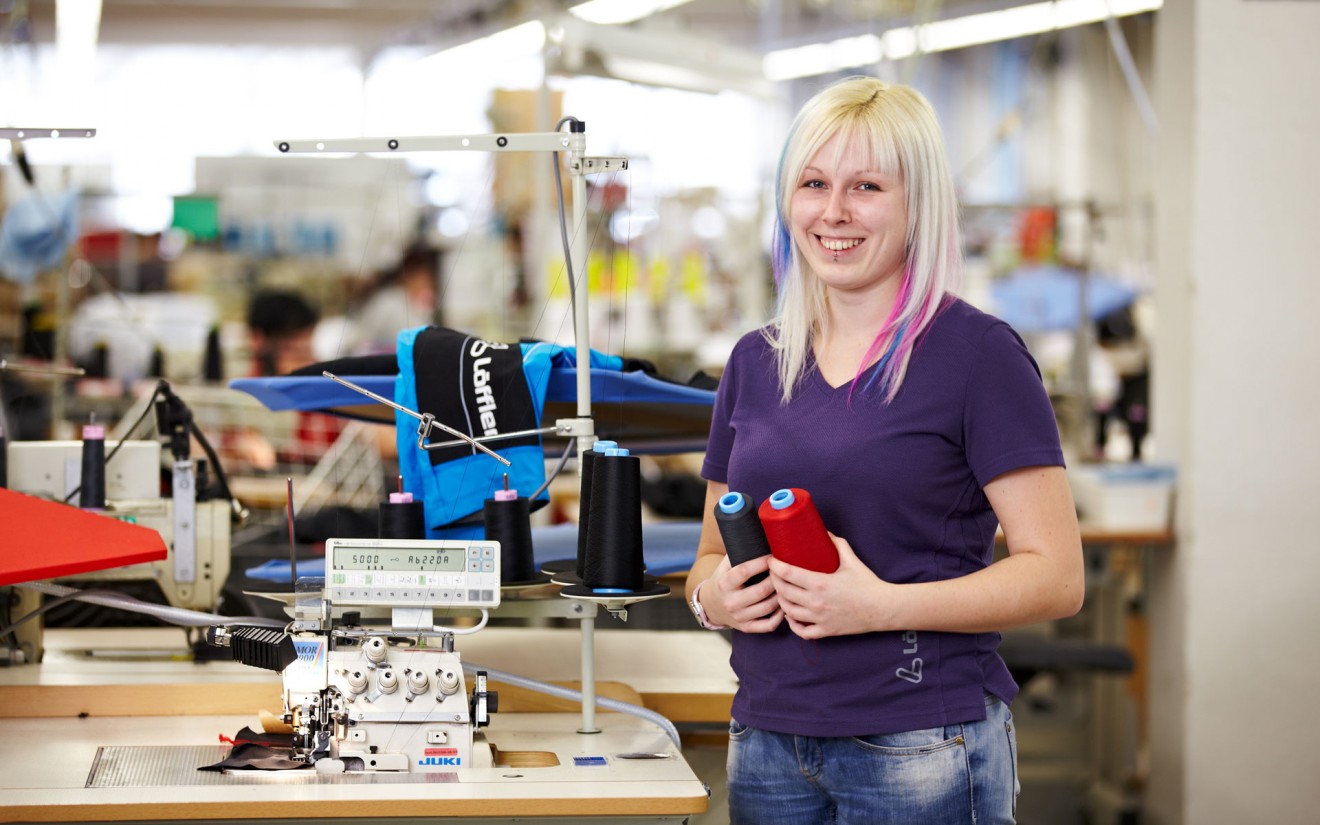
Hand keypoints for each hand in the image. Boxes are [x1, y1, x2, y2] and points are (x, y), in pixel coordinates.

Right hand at [702, 555, 782, 632]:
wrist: (710, 606)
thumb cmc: (723, 580)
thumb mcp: (724, 566)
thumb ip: (738, 552)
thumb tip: (757, 532)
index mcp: (724, 583)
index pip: (744, 571)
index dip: (761, 563)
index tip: (772, 556)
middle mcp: (730, 601)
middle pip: (760, 591)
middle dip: (775, 580)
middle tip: (785, 572)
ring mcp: (739, 617)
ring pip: (767, 608)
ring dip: (781, 596)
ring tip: (787, 586)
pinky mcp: (746, 627)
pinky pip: (768, 625)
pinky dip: (779, 616)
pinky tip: (784, 606)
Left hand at [769, 533, 894, 638]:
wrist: (882, 609)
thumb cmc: (867, 584)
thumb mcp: (852, 560)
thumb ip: (837, 544)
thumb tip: (825, 532)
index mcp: (820, 583)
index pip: (787, 573)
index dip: (775, 566)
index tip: (772, 560)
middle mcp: (816, 602)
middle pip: (783, 592)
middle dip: (774, 580)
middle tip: (774, 573)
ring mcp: (819, 618)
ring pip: (788, 611)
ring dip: (780, 600)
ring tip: (780, 591)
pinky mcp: (826, 631)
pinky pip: (801, 631)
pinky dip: (792, 624)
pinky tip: (791, 615)